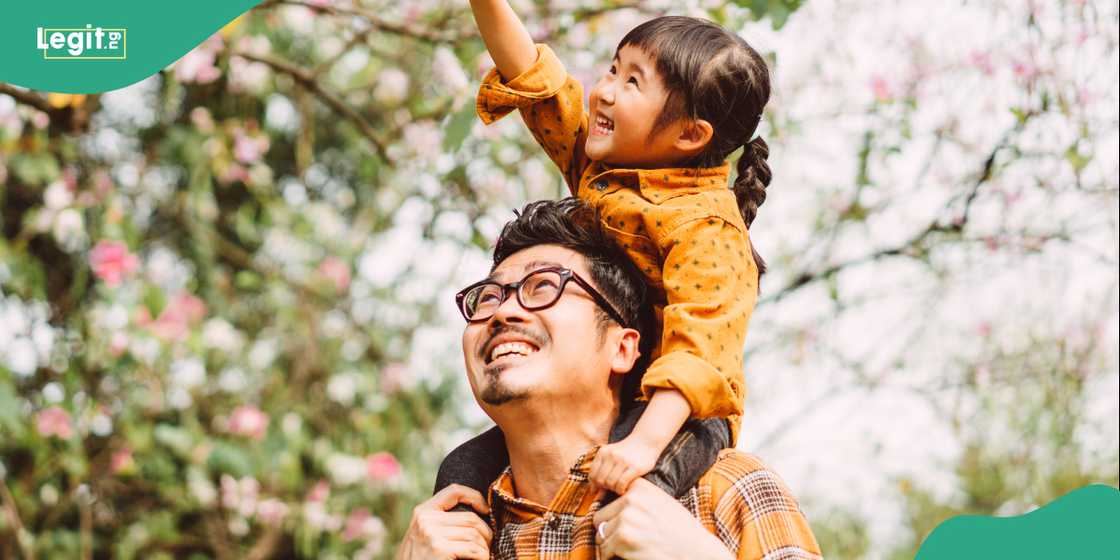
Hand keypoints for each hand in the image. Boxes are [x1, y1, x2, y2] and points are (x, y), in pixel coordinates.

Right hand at [395, 484, 491, 559]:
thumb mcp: (423, 536)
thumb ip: (439, 523)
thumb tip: (475, 514)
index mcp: (422, 512)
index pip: (454, 491)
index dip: (475, 496)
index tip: (486, 510)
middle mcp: (425, 520)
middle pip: (470, 518)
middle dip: (485, 532)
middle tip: (488, 545)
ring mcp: (432, 534)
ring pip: (474, 534)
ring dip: (485, 547)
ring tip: (484, 555)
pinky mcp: (439, 549)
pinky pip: (473, 549)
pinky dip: (482, 557)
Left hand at [589, 436, 660, 494]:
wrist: (645, 441)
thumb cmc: (627, 452)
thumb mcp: (611, 454)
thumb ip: (602, 468)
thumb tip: (593, 490)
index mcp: (603, 452)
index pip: (592, 474)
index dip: (594, 485)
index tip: (599, 490)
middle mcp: (611, 455)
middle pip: (600, 480)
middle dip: (604, 488)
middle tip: (611, 488)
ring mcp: (622, 461)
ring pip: (610, 483)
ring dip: (614, 489)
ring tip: (618, 488)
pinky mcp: (634, 467)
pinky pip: (622, 483)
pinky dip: (621, 489)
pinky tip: (624, 489)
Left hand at [592, 479, 731, 559]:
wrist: (696, 551)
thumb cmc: (680, 530)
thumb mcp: (661, 503)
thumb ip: (638, 499)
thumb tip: (612, 506)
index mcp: (639, 487)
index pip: (611, 500)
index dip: (615, 515)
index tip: (628, 525)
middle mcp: (630, 499)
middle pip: (601, 517)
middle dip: (609, 530)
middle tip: (626, 541)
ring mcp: (626, 518)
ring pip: (601, 535)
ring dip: (611, 545)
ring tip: (631, 548)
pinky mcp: (623, 539)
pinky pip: (605, 549)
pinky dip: (612, 556)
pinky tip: (630, 555)